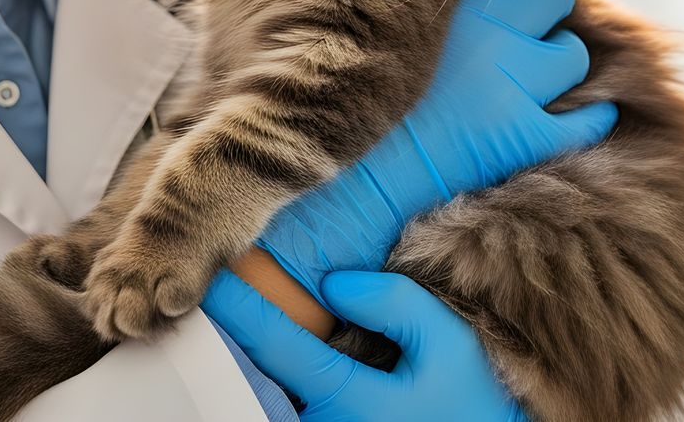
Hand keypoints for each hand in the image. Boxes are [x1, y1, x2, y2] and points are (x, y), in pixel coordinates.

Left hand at [203, 268, 526, 421]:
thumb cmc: (469, 402)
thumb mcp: (448, 345)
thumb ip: (395, 304)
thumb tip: (336, 283)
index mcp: (348, 399)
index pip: (276, 344)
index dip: (240, 308)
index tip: (214, 277)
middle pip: (261, 372)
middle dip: (243, 335)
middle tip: (228, 294)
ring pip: (268, 393)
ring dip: (257, 359)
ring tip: (250, 321)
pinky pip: (285, 407)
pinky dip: (275, 380)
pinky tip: (276, 353)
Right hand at [251, 0, 617, 300]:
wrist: (343, 181)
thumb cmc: (335, 95)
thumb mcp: (357, 15)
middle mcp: (495, 23)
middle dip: (543, 5)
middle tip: (516, 27)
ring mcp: (516, 80)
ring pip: (573, 52)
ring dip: (556, 62)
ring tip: (526, 79)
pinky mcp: (528, 134)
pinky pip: (588, 119)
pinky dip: (586, 119)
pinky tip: (567, 121)